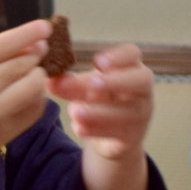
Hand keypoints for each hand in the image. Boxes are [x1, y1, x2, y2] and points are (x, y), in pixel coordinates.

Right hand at [0, 19, 50, 183]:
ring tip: (33, 75)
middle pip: (24, 62)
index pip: (5, 43)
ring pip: (34, 84)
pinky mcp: (4, 133)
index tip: (45, 28)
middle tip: (40, 52)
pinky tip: (30, 97)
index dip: (29, 33)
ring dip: (37, 76)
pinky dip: (37, 99)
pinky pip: (34, 109)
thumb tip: (15, 49)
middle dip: (36, 54)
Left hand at [49, 42, 154, 161]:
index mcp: (130, 68)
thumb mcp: (84, 88)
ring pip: (127, 111)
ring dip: (99, 111)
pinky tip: (79, 128)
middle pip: (141, 80)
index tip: (98, 62)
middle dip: (116, 81)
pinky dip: (96, 131)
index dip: (118, 56)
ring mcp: (140, 113)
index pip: (132, 54)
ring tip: (76, 112)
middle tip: (93, 84)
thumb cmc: (101, 99)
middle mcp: (142, 89)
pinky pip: (118, 133)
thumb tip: (48, 80)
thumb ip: (69, 84)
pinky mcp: (133, 135)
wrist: (110, 134)